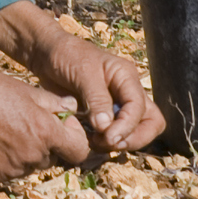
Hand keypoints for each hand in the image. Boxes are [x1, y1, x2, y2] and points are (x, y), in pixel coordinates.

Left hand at [0, 2, 167, 153]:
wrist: (47, 55)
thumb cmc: (66, 55)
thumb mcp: (82, 72)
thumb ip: (97, 99)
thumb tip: (107, 128)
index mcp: (126, 76)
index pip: (140, 107)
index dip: (128, 126)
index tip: (110, 138)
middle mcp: (127, 92)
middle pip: (150, 122)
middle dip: (134, 137)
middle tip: (109, 143)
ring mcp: (117, 105)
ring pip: (136, 130)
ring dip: (121, 142)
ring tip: (96, 143)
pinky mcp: (104, 115)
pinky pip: (115, 134)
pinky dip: (107, 142)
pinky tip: (90, 141)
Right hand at [0, 59, 94, 184]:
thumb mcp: (25, 89)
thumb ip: (54, 104)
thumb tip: (72, 109)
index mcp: (44, 133)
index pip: (79, 151)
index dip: (73, 138)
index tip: (61, 126)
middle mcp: (30, 157)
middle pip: (52, 158)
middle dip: (46, 144)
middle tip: (25, 123)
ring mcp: (9, 170)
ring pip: (29, 165)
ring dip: (25, 153)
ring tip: (3, 129)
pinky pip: (7, 172)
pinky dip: (3, 160)